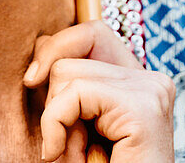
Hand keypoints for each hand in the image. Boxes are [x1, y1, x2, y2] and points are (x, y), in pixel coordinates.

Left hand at [24, 20, 175, 162]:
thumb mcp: (76, 125)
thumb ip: (68, 88)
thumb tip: (42, 42)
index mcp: (139, 82)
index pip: (92, 34)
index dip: (56, 48)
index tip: (32, 81)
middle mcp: (152, 81)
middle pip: (73, 55)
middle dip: (56, 104)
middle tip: (72, 146)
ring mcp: (152, 91)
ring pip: (68, 74)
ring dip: (57, 122)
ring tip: (79, 156)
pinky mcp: (144, 108)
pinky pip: (75, 94)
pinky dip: (56, 126)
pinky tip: (67, 156)